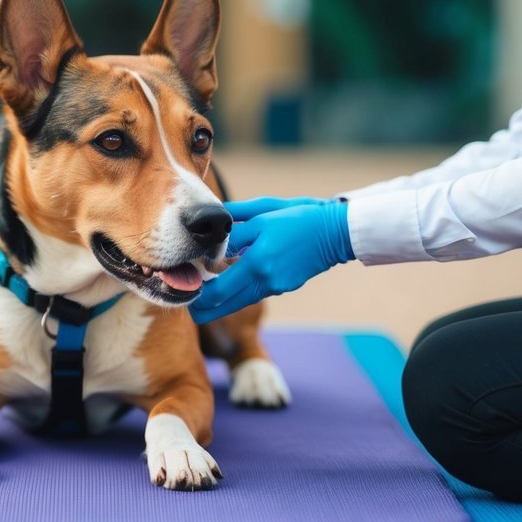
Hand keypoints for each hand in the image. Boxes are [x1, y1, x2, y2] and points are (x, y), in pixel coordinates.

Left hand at [190, 197, 352, 323]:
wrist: (336, 231)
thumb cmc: (299, 216)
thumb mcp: (262, 213)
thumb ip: (233, 227)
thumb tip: (208, 235)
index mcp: (257, 263)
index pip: (218, 293)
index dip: (198, 297)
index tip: (185, 289)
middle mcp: (265, 281)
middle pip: (225, 307)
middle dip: (204, 308)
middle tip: (188, 298)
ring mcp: (276, 287)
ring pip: (239, 301)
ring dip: (221, 298)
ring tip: (203, 287)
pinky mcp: (283, 287)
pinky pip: (253, 293)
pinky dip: (238, 289)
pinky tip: (230, 277)